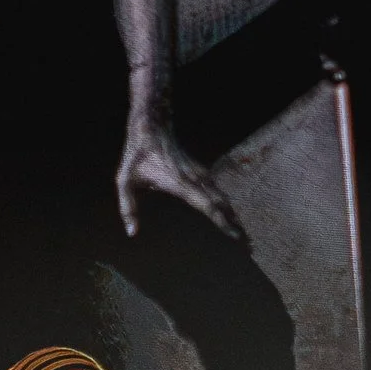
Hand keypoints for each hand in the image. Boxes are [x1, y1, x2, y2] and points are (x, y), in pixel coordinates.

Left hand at [116, 117, 248, 245]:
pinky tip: (229, 211)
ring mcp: (199, 173)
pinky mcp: (199, 170)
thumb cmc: (136, 156)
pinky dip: (225, 201)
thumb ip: (128, 208)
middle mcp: (194, 178)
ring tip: (242, 230)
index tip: (234, 234)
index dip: (221, 221)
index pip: (207, 205)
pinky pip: (216, 188)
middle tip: (245, 241)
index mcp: (180, 184)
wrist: (151, 128)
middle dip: (233, 222)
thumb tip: (132, 232)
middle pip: (220, 203)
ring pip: (221, 195)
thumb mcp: (124, 182)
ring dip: (232, 212)